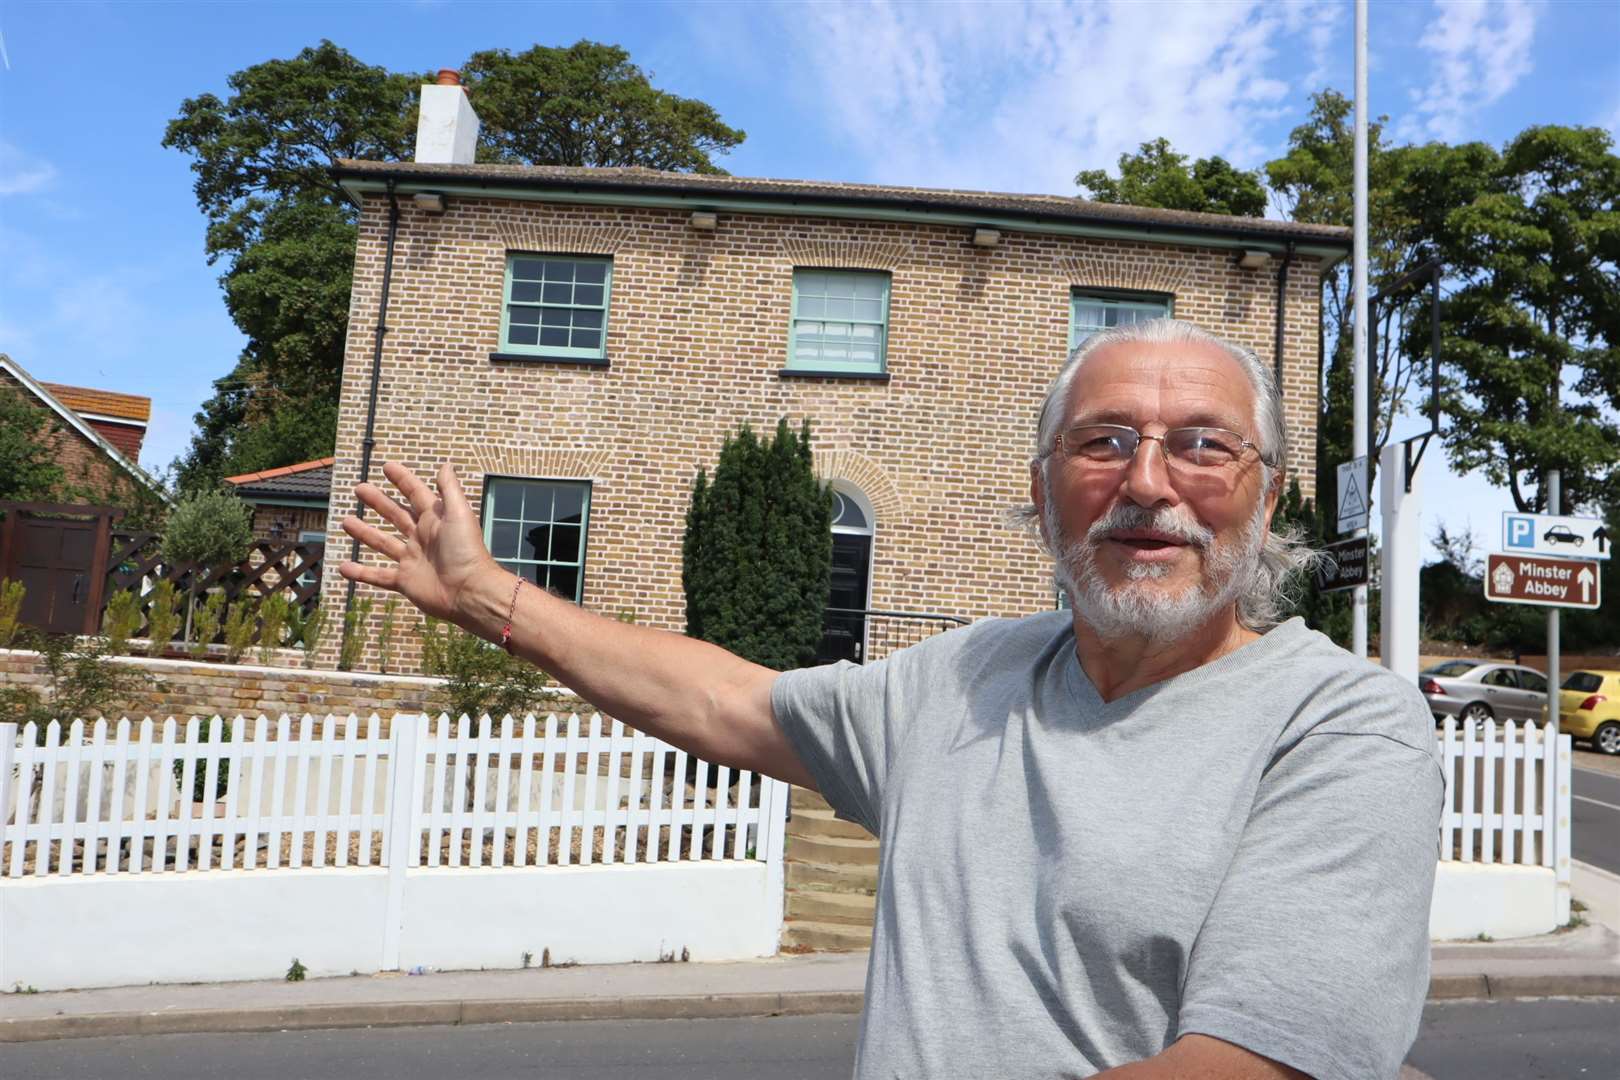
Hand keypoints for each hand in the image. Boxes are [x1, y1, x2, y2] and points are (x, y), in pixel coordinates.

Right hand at [339, 461, 499, 623]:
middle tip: (359, 488)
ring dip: (365, 532)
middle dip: (378, 502)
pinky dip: (360, 573)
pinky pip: (378, 576)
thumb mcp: (459, 514)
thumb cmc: (467, 551)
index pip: (415, 494)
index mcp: (435, 520)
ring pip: (383, 542)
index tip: (386, 466)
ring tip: (345, 521)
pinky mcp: (405, 581)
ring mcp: (412, 559)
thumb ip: (449, 489)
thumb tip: (445, 464)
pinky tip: (343, 567)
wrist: (468, 592)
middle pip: (396, 515)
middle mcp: (422, 538)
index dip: (402, 480)